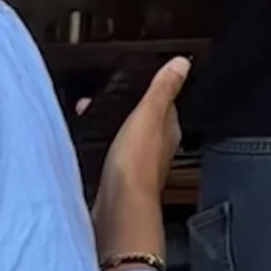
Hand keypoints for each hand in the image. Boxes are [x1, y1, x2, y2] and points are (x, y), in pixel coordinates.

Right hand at [89, 55, 189, 270]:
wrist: (117, 207)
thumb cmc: (136, 163)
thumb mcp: (150, 114)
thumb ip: (164, 89)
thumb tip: (181, 63)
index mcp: (168, 131)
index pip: (165, 103)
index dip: (149, 91)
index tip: (132, 80)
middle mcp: (156, 149)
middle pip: (143, 121)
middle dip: (124, 109)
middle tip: (101, 100)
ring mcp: (136, 165)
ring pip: (126, 138)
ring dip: (111, 126)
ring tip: (88, 115)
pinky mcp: (117, 180)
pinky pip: (111, 156)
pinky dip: (102, 146)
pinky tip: (89, 145)